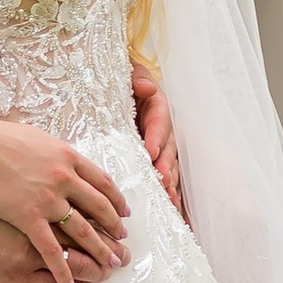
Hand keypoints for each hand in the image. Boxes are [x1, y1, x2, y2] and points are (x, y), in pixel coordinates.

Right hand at [0, 116, 129, 282]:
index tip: (123, 212)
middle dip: (114, 226)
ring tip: (110, 264)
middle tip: (123, 240)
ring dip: (100, 249)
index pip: (102, 182)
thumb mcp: (37, 138)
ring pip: (83, 230)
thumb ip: (54, 153)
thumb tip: (62, 159)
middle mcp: (65, 178)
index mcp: (68, 157)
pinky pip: (51, 250)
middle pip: (99, 207)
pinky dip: (63, 269)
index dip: (116, 199)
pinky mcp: (29, 217)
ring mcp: (49, 200)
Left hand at [131, 65, 184, 215]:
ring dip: (170, 183)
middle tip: (162, 181)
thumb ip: (137, 78)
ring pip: (170, 165)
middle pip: (169, 148)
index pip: (160, 121)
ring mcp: (161, 146)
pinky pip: (165, 177)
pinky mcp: (155, 161)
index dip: (156, 137)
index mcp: (156, 106)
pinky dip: (169, 193)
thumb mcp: (128, 74)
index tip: (150, 152)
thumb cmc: (120, 81)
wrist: (111, 87)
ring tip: (168, 199)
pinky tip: (172, 208)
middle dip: (166, 166)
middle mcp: (163, 128)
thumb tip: (146, 87)